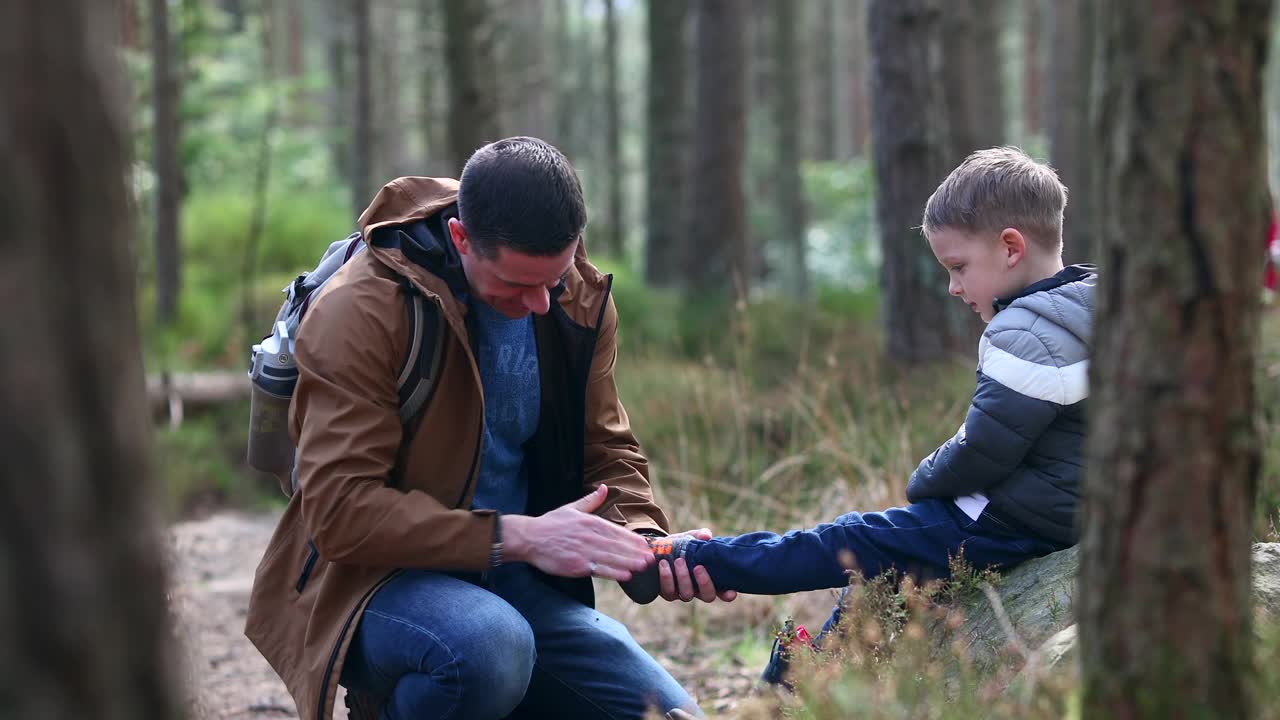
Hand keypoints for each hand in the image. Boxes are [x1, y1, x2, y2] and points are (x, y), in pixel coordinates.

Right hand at [502, 485, 652, 581]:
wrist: (530, 537)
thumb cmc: (551, 524)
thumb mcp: (572, 508)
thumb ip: (591, 500)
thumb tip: (604, 488)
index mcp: (590, 522)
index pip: (617, 531)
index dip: (633, 539)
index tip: (646, 545)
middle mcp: (590, 536)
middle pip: (618, 545)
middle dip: (636, 552)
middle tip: (652, 558)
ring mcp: (584, 551)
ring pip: (612, 557)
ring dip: (630, 562)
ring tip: (644, 567)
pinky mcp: (576, 565)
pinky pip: (599, 569)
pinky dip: (614, 572)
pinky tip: (626, 575)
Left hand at [658, 528, 736, 603]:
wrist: (660, 549)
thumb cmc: (682, 546)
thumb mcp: (692, 538)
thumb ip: (700, 536)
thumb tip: (707, 536)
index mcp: (710, 579)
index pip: (723, 592)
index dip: (728, 594)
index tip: (731, 592)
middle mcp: (698, 590)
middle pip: (707, 596)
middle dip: (704, 583)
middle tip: (698, 567)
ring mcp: (683, 593)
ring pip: (687, 595)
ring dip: (683, 577)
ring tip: (678, 560)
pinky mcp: (667, 592)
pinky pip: (667, 591)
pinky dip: (666, 577)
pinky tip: (664, 563)